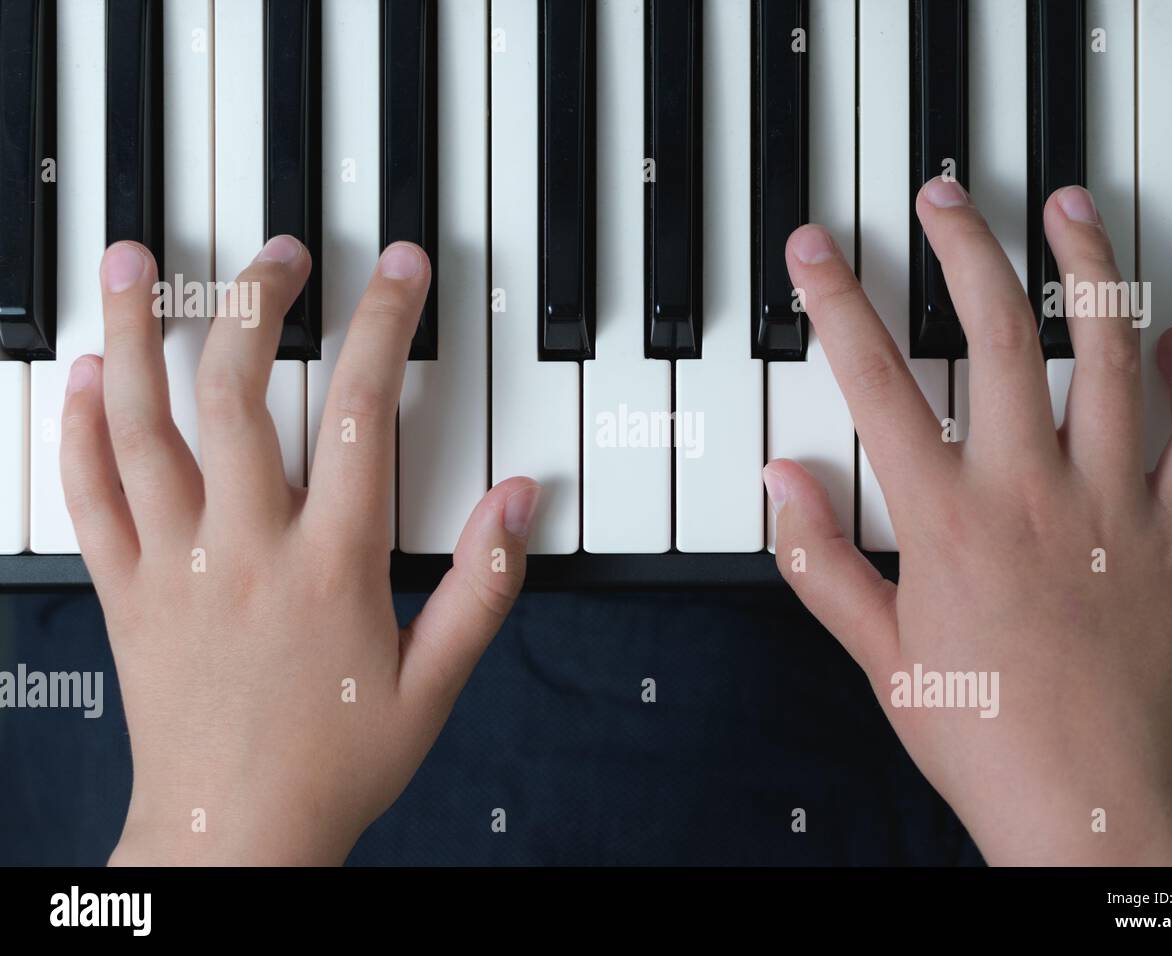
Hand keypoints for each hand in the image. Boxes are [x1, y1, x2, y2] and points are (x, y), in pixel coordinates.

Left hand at [62, 237, 538, 864]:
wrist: (233, 836)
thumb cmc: (334, 765)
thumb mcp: (436, 684)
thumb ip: (484, 586)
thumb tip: (517, 501)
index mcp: (329, 565)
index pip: (358, 414)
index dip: (381, 325)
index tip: (393, 268)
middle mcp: (245, 550)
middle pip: (237, 394)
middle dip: (256, 303)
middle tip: (276, 253)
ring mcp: (175, 565)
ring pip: (141, 427)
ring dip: (132, 333)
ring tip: (130, 260)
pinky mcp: (125, 591)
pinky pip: (89, 498)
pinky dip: (79, 431)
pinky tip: (82, 378)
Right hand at [768, 180, 1171, 864]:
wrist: (1090, 804)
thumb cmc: (982, 735)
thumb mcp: (878, 652)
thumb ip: (819, 558)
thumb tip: (781, 482)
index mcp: (947, 521)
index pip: (876, 381)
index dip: (837, 301)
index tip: (816, 248)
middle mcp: (1031, 494)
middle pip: (999, 335)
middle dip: (964, 247)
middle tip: (944, 195)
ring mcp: (1112, 506)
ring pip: (1111, 357)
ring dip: (1088, 271)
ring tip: (1068, 210)